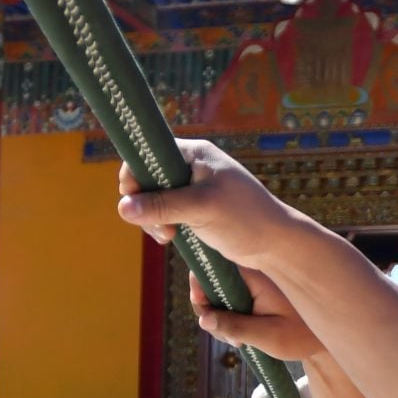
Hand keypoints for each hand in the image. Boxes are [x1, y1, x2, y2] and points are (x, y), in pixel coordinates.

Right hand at [119, 141, 284, 266]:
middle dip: (145, 204)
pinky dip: (163, 224)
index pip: (148, 154)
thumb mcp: (202, 209)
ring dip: (152, 218)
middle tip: (160, 227)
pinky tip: (172, 237)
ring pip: (154, 198)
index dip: (135, 176)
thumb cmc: (245, 218)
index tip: (135, 203)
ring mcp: (193, 188)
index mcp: (194, 153)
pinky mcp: (195, 208)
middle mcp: (191, 165)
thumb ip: (162, 206)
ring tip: (168, 236)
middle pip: (147, 178)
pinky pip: (166, 212)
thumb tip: (123, 208)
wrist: (275, 243)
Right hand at [186, 268, 321, 365]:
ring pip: (220, 294)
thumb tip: (203, 319)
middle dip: (210, 310)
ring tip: (239, 341)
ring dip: (220, 319)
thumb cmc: (303, 335)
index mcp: (257, 274)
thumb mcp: (269, 336)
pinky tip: (242, 338)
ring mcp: (253, 283)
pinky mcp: (255, 293)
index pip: (216, 266)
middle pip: (212, 281)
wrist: (328, 336)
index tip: (202, 306)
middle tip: (227, 337)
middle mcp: (253, 272)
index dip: (201, 284)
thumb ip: (235, 327)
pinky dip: (230, 319)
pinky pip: (231, 301)